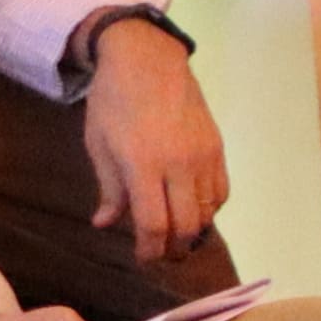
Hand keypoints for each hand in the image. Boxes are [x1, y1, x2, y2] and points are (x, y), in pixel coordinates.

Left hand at [80, 19, 227, 260]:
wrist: (148, 62)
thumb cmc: (112, 103)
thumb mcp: (99, 145)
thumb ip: (109, 189)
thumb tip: (107, 224)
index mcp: (142, 165)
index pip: (154, 224)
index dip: (150, 249)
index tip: (143, 258)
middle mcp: (178, 165)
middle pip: (186, 224)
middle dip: (173, 248)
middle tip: (162, 255)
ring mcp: (203, 157)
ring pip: (208, 212)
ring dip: (193, 230)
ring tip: (178, 235)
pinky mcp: (217, 149)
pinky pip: (221, 192)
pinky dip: (210, 209)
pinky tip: (195, 208)